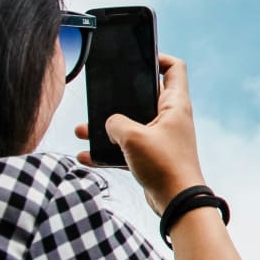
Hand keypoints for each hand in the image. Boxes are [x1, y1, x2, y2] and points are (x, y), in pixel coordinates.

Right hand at [76, 54, 206, 214]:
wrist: (177, 202)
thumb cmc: (164, 165)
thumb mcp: (133, 137)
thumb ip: (115, 123)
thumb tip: (109, 124)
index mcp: (175, 105)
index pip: (174, 68)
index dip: (158, 58)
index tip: (138, 58)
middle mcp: (170, 118)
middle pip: (144, 96)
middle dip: (120, 97)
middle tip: (100, 96)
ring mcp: (161, 137)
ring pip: (131, 124)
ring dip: (108, 127)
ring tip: (83, 130)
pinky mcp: (152, 156)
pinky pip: (127, 148)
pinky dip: (109, 151)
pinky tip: (87, 155)